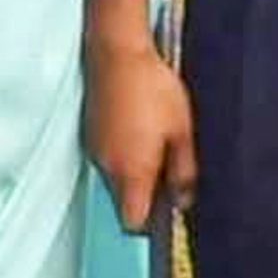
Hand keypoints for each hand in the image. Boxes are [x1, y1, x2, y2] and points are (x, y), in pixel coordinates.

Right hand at [84, 36, 198, 233]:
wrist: (117, 53)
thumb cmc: (152, 88)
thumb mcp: (182, 129)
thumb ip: (184, 170)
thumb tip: (185, 200)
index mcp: (132, 171)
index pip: (132, 222)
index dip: (150, 225)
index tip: (168, 210)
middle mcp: (108, 167)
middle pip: (124, 201)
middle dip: (146, 196)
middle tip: (170, 172)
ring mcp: (96, 150)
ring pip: (116, 179)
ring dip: (136, 173)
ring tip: (158, 143)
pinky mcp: (92, 133)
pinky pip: (109, 157)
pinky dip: (124, 154)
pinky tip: (141, 129)